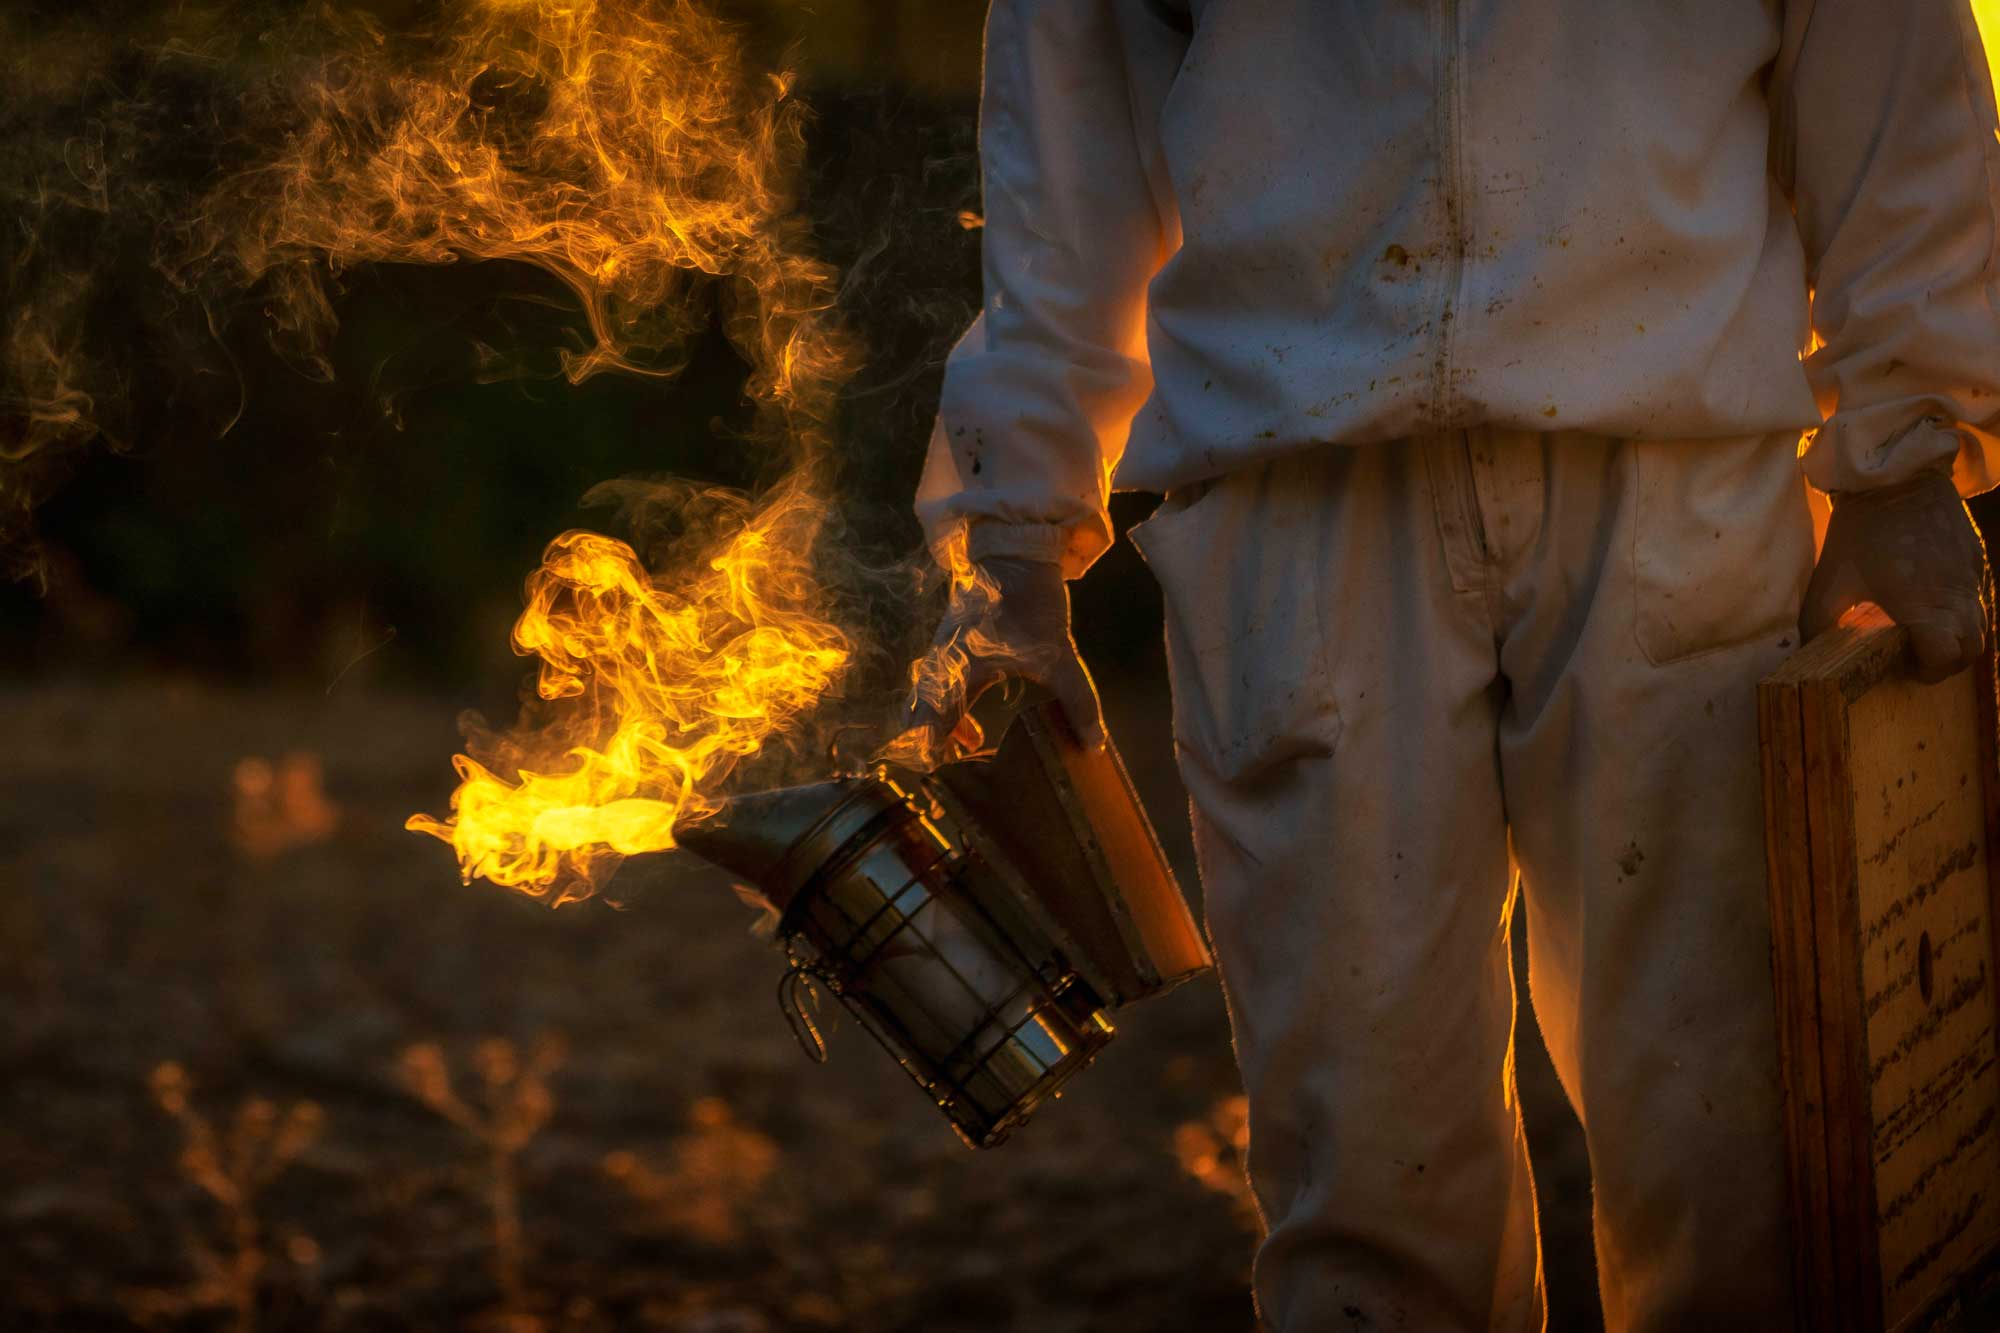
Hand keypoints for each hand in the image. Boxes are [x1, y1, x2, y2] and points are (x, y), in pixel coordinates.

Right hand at [902, 555, 1106, 760]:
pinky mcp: (952, 646)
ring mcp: (942, 654)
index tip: (947, 780)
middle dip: (934, 748)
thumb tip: (1094, 744)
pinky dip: (950, 712)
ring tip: (973, 747)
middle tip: (961, 770)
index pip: (925, 727)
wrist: (1014, 547)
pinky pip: (938, 689)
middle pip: (918, 719)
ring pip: (928, 704)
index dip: (929, 758)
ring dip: (944, 729)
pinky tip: (976, 724)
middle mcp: (940, 665)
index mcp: (955, 671)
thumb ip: (1078, 700)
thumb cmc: (1027, 599)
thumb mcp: (1058, 653)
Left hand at [1801, 467, 1990, 681]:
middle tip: (1915, 655)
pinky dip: (1962, 612)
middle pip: (1971, 649)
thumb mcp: (1829, 580)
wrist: (1897, 479)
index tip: (1905, 667)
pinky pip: (1980, 598)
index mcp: (1924, 605)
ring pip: (1981, 625)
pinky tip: (1931, 602)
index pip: (1946, 658)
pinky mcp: (1977, 559)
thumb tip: (1810, 652)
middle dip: (1945, 661)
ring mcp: (1973, 575)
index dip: (1927, 671)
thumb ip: (1819, 623)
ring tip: (1922, 630)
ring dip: (1956, 637)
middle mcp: (1958, 594)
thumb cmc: (1860, 530)